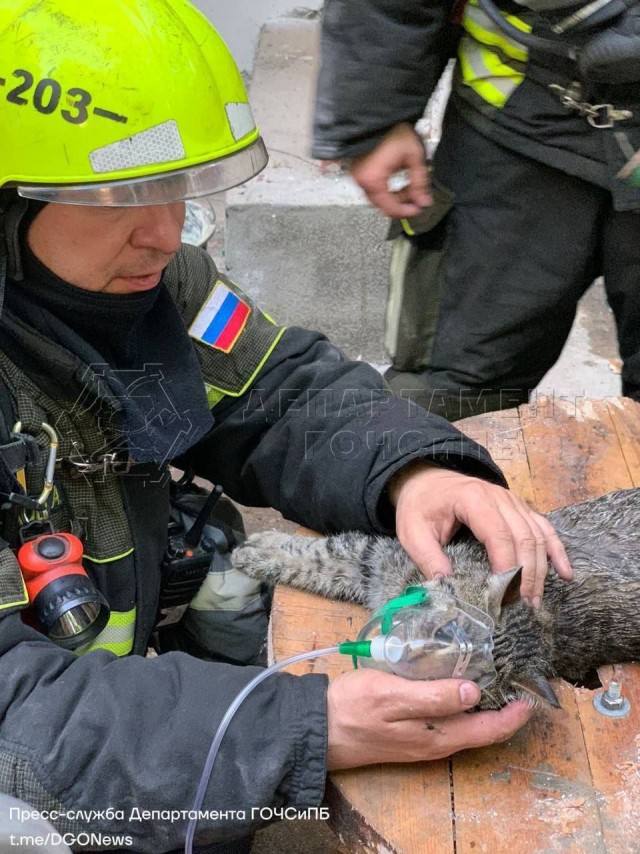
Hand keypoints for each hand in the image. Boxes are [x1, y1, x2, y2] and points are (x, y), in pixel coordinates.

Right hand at [326, 669, 531, 769]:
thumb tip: (473, 691)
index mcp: (438, 735)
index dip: (516, 713)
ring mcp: (425, 739)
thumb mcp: (392, 696)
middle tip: (521, 677)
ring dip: (488, 705)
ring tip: (498, 675)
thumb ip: (432, 696)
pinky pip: (450, 720)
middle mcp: (438, 742)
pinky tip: (460, 682)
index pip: (491, 729)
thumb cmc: (354, 708)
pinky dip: (465, 703)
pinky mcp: (413, 732)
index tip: (533, 690)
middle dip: (507, 708)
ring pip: (468, 725)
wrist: (320, 729)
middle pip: (484, 729)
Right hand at [349, 123, 430, 217]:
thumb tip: (424, 201)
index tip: (419, 208)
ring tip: (409, 186)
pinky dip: (386, 189)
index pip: (390, 208)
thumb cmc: (393, 130)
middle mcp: (362, 181)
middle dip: (401, 203)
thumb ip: (420, 182)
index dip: (406, 211)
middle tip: (416, 196)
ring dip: (394, 196)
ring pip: (377, 197)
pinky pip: (372, 187)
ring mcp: (358, 176)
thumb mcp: (413, 156)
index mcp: (373, 180)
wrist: (377, 112)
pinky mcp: (358, 170)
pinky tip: (397, 180)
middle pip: (382, 205)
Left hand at [389, 463, 572, 606]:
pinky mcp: (519, 508)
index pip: (498, 534)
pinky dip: (556, 550)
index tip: (506, 594)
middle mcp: (499, 497)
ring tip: (535, 600)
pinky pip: (544, 528)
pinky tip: (565, 572)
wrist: (426, 480)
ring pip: (538, 535)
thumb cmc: (420, 506)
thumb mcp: (412, 532)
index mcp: (473, 499)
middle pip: (524, 537)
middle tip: (524, 605)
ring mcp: (513, 501)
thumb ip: (428, 558)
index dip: (507, 565)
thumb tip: (446, 587)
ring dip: (541, 569)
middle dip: (527, 574)